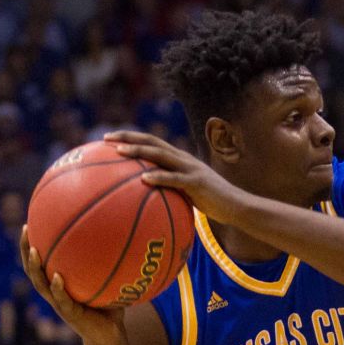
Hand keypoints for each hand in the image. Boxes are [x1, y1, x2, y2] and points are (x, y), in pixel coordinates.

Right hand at [20, 225, 129, 339]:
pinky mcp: (70, 315)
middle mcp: (54, 292)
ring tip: (33, 251)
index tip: (30, 222)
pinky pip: (61, 300)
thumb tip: (123, 235)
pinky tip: (56, 277)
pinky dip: (57, 289)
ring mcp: (60, 304)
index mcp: (59, 284)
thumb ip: (110, 263)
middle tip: (26, 230)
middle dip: (26, 249)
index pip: (40, 261)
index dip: (32, 244)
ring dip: (35, 268)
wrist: (110, 336)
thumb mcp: (109, 282)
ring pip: (40, 285)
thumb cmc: (110, 308)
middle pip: (32, 269)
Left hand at [104, 131, 249, 224]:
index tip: (109, 139)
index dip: (131, 138)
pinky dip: (159, 177)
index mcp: (179, 159)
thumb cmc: (211, 204)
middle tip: (107, 138)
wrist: (236, 207)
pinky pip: (174, 179)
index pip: (152, 143)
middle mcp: (183, 158)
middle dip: (128, 138)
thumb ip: (171, 190)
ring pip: (160, 155)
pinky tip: (143, 180)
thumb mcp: (187, 194)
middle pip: (152, 142)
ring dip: (139, 152)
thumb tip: (149, 199)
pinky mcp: (197, 183)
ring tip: (119, 152)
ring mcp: (190, 169)